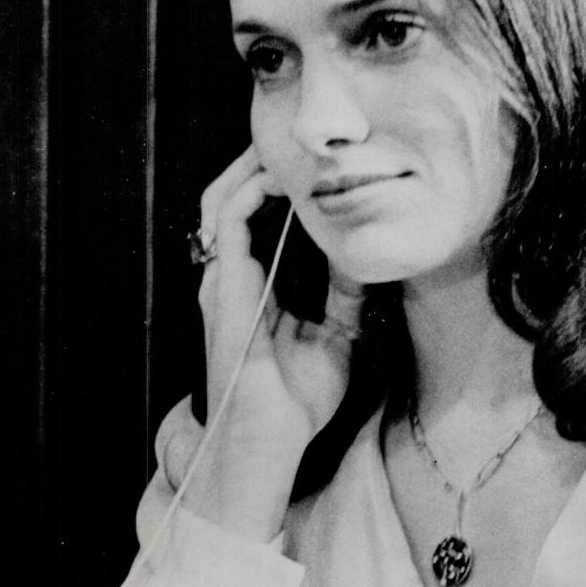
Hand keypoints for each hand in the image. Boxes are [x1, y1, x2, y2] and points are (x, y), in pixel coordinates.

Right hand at [184, 146, 362, 540]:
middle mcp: (231, 277)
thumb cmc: (296, 400)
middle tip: (295, 143)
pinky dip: (251, 192)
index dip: (277, 186)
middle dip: (257, 164)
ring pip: (222, 200)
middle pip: (230, 199)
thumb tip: (364, 253)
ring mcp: (223, 280)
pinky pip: (228, 222)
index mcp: (253, 286)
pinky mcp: (224, 287)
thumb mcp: (338, 334)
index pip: (255, 219)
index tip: (315, 164)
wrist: (270, 443)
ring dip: (251, 168)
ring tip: (285, 147)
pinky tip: (281, 179)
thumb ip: (346, 292)